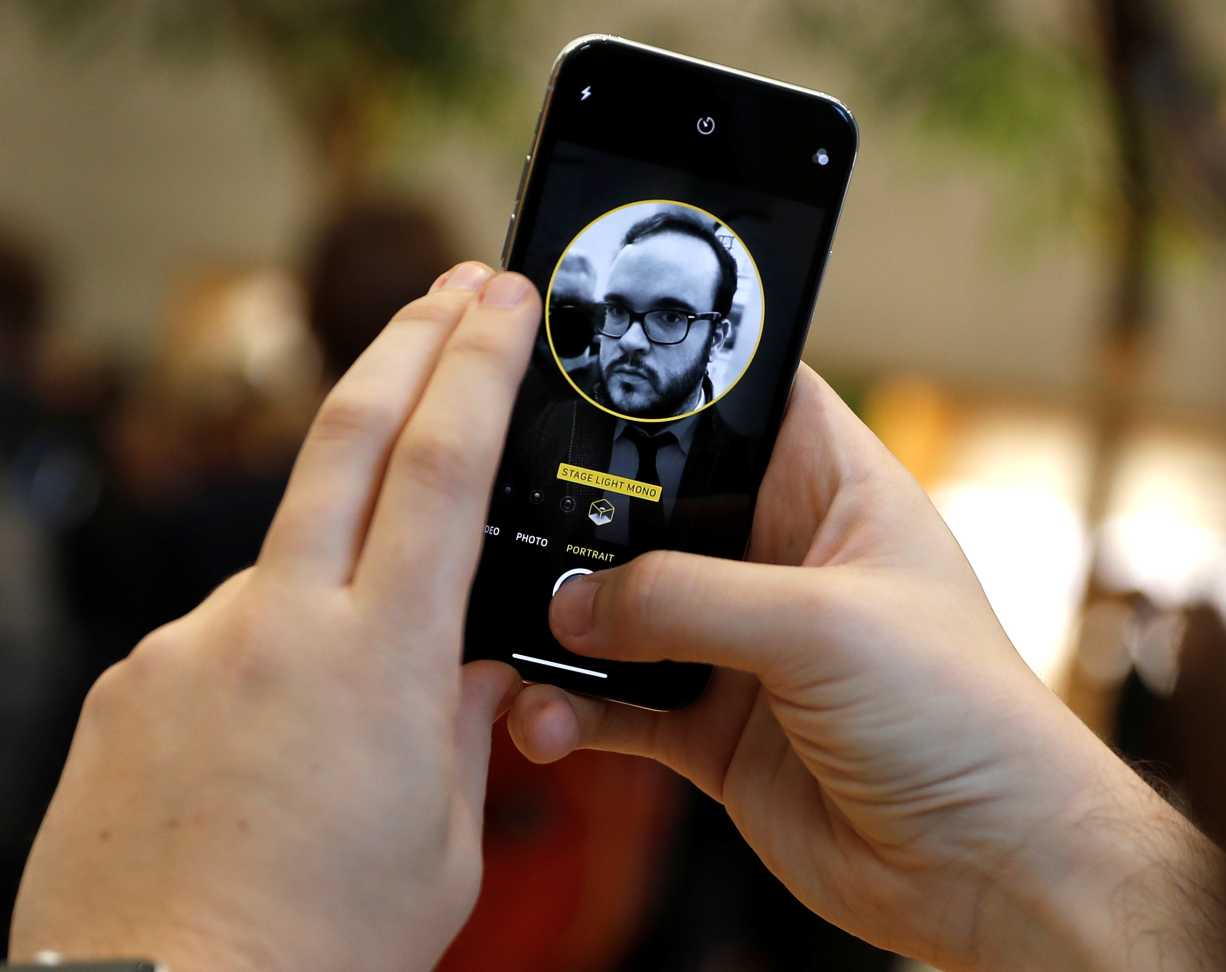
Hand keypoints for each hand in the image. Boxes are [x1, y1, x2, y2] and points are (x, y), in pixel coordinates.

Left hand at [11, 264, 539, 970]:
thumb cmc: (319, 944)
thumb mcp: (446, 837)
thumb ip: (467, 725)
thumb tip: (479, 669)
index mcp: (382, 659)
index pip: (442, 467)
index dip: (476, 366)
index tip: (500, 303)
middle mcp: (276, 624)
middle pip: (348, 435)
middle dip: (410, 343)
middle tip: (453, 288)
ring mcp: (191, 644)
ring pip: (290, 560)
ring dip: (341, 579)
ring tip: (351, 707)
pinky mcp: (130, 680)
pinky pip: (224, 638)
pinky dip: (269, 662)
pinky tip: (275, 747)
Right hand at [508, 366, 1225, 970]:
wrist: (985, 864)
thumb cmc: (960, 715)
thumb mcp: (822, 624)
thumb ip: (687, 599)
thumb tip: (574, 605)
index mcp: (834, 490)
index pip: (747, 399)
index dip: (679, 379)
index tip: (583, 371)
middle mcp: (783, 557)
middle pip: (661, 506)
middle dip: (586, 517)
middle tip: (510, 520)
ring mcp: (744, 645)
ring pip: (624, 612)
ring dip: (566, 628)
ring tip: (515, 640)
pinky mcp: (716, 727)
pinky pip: (621, 705)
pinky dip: (575, 711)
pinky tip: (545, 721)